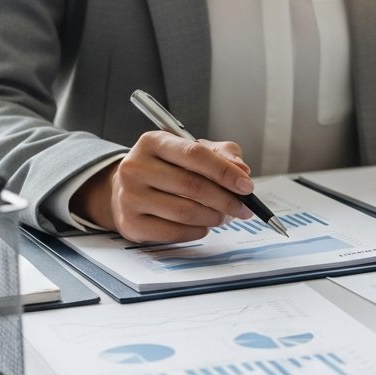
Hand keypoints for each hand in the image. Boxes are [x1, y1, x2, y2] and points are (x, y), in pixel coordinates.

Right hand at [73, 132, 255, 242]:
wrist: (128, 190)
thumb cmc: (167, 169)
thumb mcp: (192, 151)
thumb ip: (221, 155)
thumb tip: (242, 170)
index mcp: (153, 142)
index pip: (194, 154)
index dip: (225, 172)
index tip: (247, 186)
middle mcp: (136, 167)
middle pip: (192, 186)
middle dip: (226, 200)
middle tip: (243, 208)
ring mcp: (130, 197)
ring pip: (185, 212)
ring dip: (214, 217)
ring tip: (224, 216)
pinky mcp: (131, 224)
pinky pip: (175, 232)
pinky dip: (198, 231)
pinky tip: (203, 225)